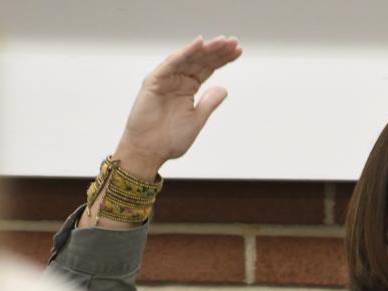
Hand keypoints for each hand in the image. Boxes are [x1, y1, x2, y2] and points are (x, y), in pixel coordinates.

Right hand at [113, 35, 242, 178]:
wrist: (150, 151)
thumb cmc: (170, 139)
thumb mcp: (197, 119)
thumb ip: (209, 103)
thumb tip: (224, 88)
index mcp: (188, 88)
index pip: (208, 69)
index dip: (222, 59)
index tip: (238, 51)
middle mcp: (178, 80)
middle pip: (201, 60)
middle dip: (218, 51)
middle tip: (233, 41)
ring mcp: (166, 79)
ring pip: (189, 58)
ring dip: (206, 49)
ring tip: (222, 41)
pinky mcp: (155, 81)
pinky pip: (172, 63)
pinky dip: (186, 53)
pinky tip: (200, 44)